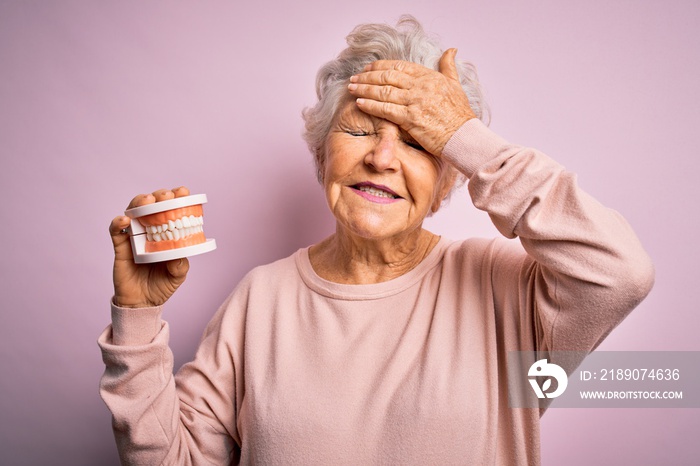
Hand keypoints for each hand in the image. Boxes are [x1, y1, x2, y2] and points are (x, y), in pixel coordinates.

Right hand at [109, 186, 190, 307]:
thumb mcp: (177, 276)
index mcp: (167, 233)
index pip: (171, 210)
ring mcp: (134, 236)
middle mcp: (150, 230)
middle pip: (152, 205)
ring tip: (147, 200)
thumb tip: (178, 255)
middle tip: (166, 196)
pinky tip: (125, 220)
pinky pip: (116, 230)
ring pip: (133, 211)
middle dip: (159, 196)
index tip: (183, 192)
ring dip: (139, 202)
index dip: (176, 198)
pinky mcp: (120, 246)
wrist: (142, 303)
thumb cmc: (161, 286)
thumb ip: (180, 266)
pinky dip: (118, 222)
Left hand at [347, 48, 475, 155]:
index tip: (368, 68)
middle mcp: (421, 86)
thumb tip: (451, 50)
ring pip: (384, 91)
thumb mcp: (456, 85)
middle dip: (367, 76)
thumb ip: (449, 66)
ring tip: (351, 88)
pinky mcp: (411, 119)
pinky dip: (371, 105)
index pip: (400, 66)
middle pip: (388, 76)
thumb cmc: (460, 114)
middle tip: (354, 77)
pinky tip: (360, 102)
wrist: (464, 136)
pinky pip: (385, 109)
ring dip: (364, 88)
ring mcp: (415, 102)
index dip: (381, 66)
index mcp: (430, 77)